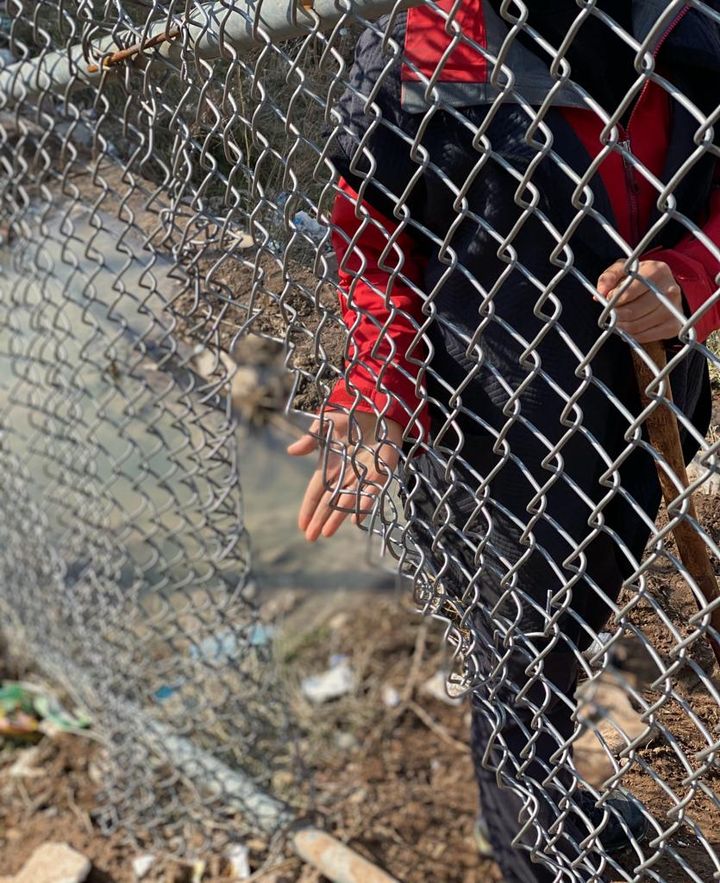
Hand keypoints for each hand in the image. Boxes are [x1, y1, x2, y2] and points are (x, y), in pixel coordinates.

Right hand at [287, 410, 402, 541]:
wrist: (376, 408)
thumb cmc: (350, 417)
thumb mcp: (326, 425)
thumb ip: (311, 439)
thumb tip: (291, 451)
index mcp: (330, 466)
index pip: (316, 492)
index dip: (308, 508)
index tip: (302, 525)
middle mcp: (345, 475)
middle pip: (329, 502)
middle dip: (320, 519)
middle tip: (311, 538)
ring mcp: (362, 476)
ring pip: (347, 501)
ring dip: (337, 517)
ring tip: (327, 532)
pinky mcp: (381, 472)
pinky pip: (370, 491)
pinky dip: (363, 505)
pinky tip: (356, 518)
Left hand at [596, 259, 684, 342]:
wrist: (664, 287)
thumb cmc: (638, 278)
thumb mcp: (623, 270)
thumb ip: (609, 277)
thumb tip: (601, 292)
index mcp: (657, 271)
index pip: (628, 293)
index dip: (614, 300)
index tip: (608, 300)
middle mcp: (670, 290)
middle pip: (632, 312)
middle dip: (616, 315)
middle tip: (612, 313)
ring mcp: (674, 309)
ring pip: (636, 326)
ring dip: (621, 326)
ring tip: (618, 319)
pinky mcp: (673, 326)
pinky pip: (644, 336)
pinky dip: (631, 335)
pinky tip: (629, 326)